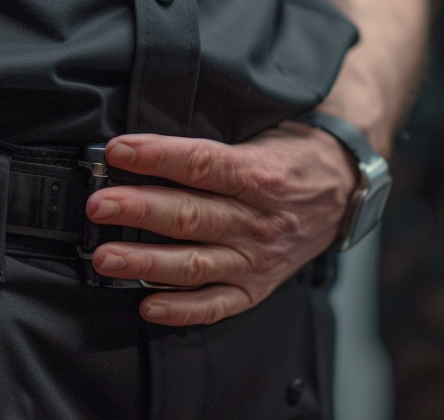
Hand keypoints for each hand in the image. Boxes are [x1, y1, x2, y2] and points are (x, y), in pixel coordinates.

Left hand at [85, 124, 355, 325]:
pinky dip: (182, 310)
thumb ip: (211, 145)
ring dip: (145, 262)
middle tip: (99, 206)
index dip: (157, 156)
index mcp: (260, 174)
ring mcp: (257, 258)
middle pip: (191, 215)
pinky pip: (217, 305)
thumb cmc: (291, 155)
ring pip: (195, 263)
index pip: (202, 163)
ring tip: (105, 257)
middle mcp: (259, 221)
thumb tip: (147, 142)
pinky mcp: (256, 286)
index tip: (118, 150)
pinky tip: (147, 305)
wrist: (344, 188)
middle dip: (139, 210)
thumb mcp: (261, 134)